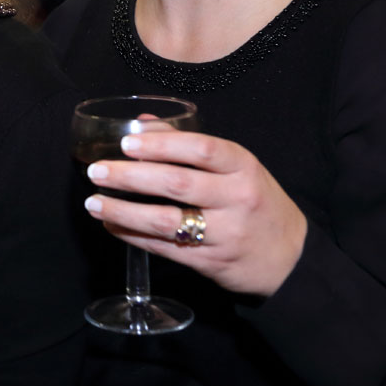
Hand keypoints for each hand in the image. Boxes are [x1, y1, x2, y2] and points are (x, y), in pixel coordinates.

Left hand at [83, 123, 307, 295]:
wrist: (291, 259)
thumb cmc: (256, 202)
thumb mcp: (237, 168)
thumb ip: (190, 144)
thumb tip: (143, 123)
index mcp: (243, 166)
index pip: (200, 149)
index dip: (160, 145)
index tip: (126, 143)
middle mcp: (237, 198)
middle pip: (176, 184)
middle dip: (129, 177)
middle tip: (97, 172)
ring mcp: (225, 233)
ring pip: (166, 220)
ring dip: (123, 211)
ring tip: (94, 202)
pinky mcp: (212, 262)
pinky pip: (165, 248)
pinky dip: (133, 236)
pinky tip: (111, 225)